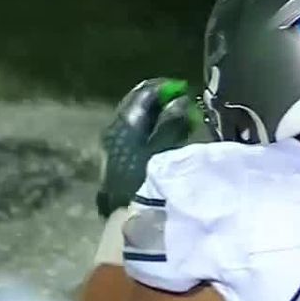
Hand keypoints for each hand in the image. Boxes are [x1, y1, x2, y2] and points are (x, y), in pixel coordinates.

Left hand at [96, 78, 194, 216]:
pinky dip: (153, 130)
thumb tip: (181, 100)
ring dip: (158, 116)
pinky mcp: (119, 158)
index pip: (144, 93)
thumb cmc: (145, 178)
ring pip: (138, 119)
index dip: (165, 88)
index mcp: (125, 122)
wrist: (125, 212)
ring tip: (180, 120)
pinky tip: (168, 138)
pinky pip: (138, 134)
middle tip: (184, 103)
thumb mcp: (164, 148)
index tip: (184, 90)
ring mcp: (115, 143)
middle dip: (161, 101)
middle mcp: (116, 128)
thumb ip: (172, 122)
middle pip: (139, 105)